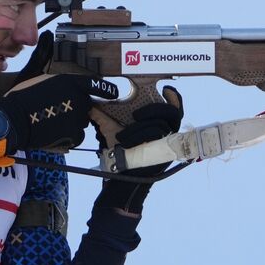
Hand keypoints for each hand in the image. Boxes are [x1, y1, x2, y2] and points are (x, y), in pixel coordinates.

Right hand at [0, 32, 117, 153]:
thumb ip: (44, 56)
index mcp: (70, 81)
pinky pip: (77, 136)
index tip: (115, 92)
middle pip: (86, 105)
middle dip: (76, 108)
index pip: (96, 85)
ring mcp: (78, 117)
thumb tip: (46, 35)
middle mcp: (79, 98)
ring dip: (72, 122)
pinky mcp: (73, 134)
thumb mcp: (33, 72)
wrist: (14, 119)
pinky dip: (69, 136)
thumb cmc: (21, 96)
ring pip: (81, 122)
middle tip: (57, 110)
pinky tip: (55, 132)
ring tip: (52, 121)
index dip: (107, 89)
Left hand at [95, 85, 183, 214]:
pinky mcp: (163, 155)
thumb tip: (90, 104)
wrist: (118, 174)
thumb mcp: (109, 130)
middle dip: (154, 109)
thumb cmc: (117, 151)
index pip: (174, 108)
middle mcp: (166, 132)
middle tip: (136, 115)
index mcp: (157, 123)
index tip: (166, 89)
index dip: (175, 98)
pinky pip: (156, 140)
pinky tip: (126, 143)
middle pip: (172, 113)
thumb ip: (102, 116)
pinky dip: (139, 138)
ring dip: (138, 130)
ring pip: (160, 127)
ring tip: (121, 138)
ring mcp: (166, 143)